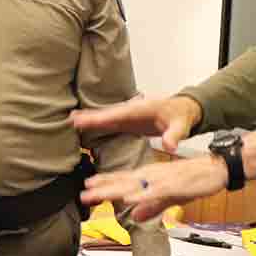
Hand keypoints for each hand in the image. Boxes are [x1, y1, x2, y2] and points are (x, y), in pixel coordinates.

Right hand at [72, 96, 201, 153]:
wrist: (184, 111)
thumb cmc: (182, 117)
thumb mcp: (181, 126)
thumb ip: (174, 135)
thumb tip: (169, 146)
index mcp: (142, 109)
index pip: (119, 113)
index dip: (102, 116)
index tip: (87, 118)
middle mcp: (133, 109)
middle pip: (109, 113)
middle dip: (91, 116)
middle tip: (71, 119)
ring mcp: (130, 114)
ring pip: (107, 116)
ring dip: (91, 119)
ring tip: (72, 120)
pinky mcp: (129, 121)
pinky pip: (111, 121)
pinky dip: (98, 123)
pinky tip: (86, 124)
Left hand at [82, 156, 228, 222]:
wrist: (216, 169)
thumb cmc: (195, 180)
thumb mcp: (171, 197)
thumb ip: (152, 207)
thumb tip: (135, 216)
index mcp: (151, 177)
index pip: (124, 180)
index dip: (105, 184)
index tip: (87, 186)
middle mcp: (152, 175)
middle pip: (123, 182)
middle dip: (102, 189)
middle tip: (83, 193)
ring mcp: (162, 180)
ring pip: (133, 186)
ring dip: (114, 190)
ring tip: (96, 193)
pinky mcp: (174, 186)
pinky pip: (154, 192)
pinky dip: (141, 196)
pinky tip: (129, 198)